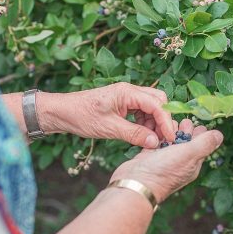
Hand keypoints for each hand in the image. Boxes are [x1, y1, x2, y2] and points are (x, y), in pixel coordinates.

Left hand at [41, 82, 176, 147]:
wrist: (62, 112)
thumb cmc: (82, 117)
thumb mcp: (109, 129)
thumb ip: (134, 134)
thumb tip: (154, 142)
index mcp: (128, 92)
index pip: (156, 104)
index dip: (166, 121)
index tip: (170, 138)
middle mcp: (130, 91)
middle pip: (157, 101)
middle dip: (162, 119)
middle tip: (161, 139)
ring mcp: (126, 96)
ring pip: (150, 106)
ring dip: (153, 122)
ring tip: (151, 140)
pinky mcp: (122, 103)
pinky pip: (140, 111)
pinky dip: (144, 122)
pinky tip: (141, 135)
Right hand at [110, 118, 223, 202]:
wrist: (135, 183)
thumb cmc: (164, 170)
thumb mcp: (189, 154)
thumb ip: (205, 143)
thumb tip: (219, 135)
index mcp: (192, 164)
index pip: (200, 143)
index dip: (198, 131)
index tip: (193, 122)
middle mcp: (179, 162)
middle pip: (185, 140)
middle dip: (184, 129)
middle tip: (180, 123)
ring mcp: (163, 159)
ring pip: (170, 139)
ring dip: (170, 129)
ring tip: (167, 123)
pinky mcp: (149, 156)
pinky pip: (156, 141)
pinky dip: (156, 133)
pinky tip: (155, 126)